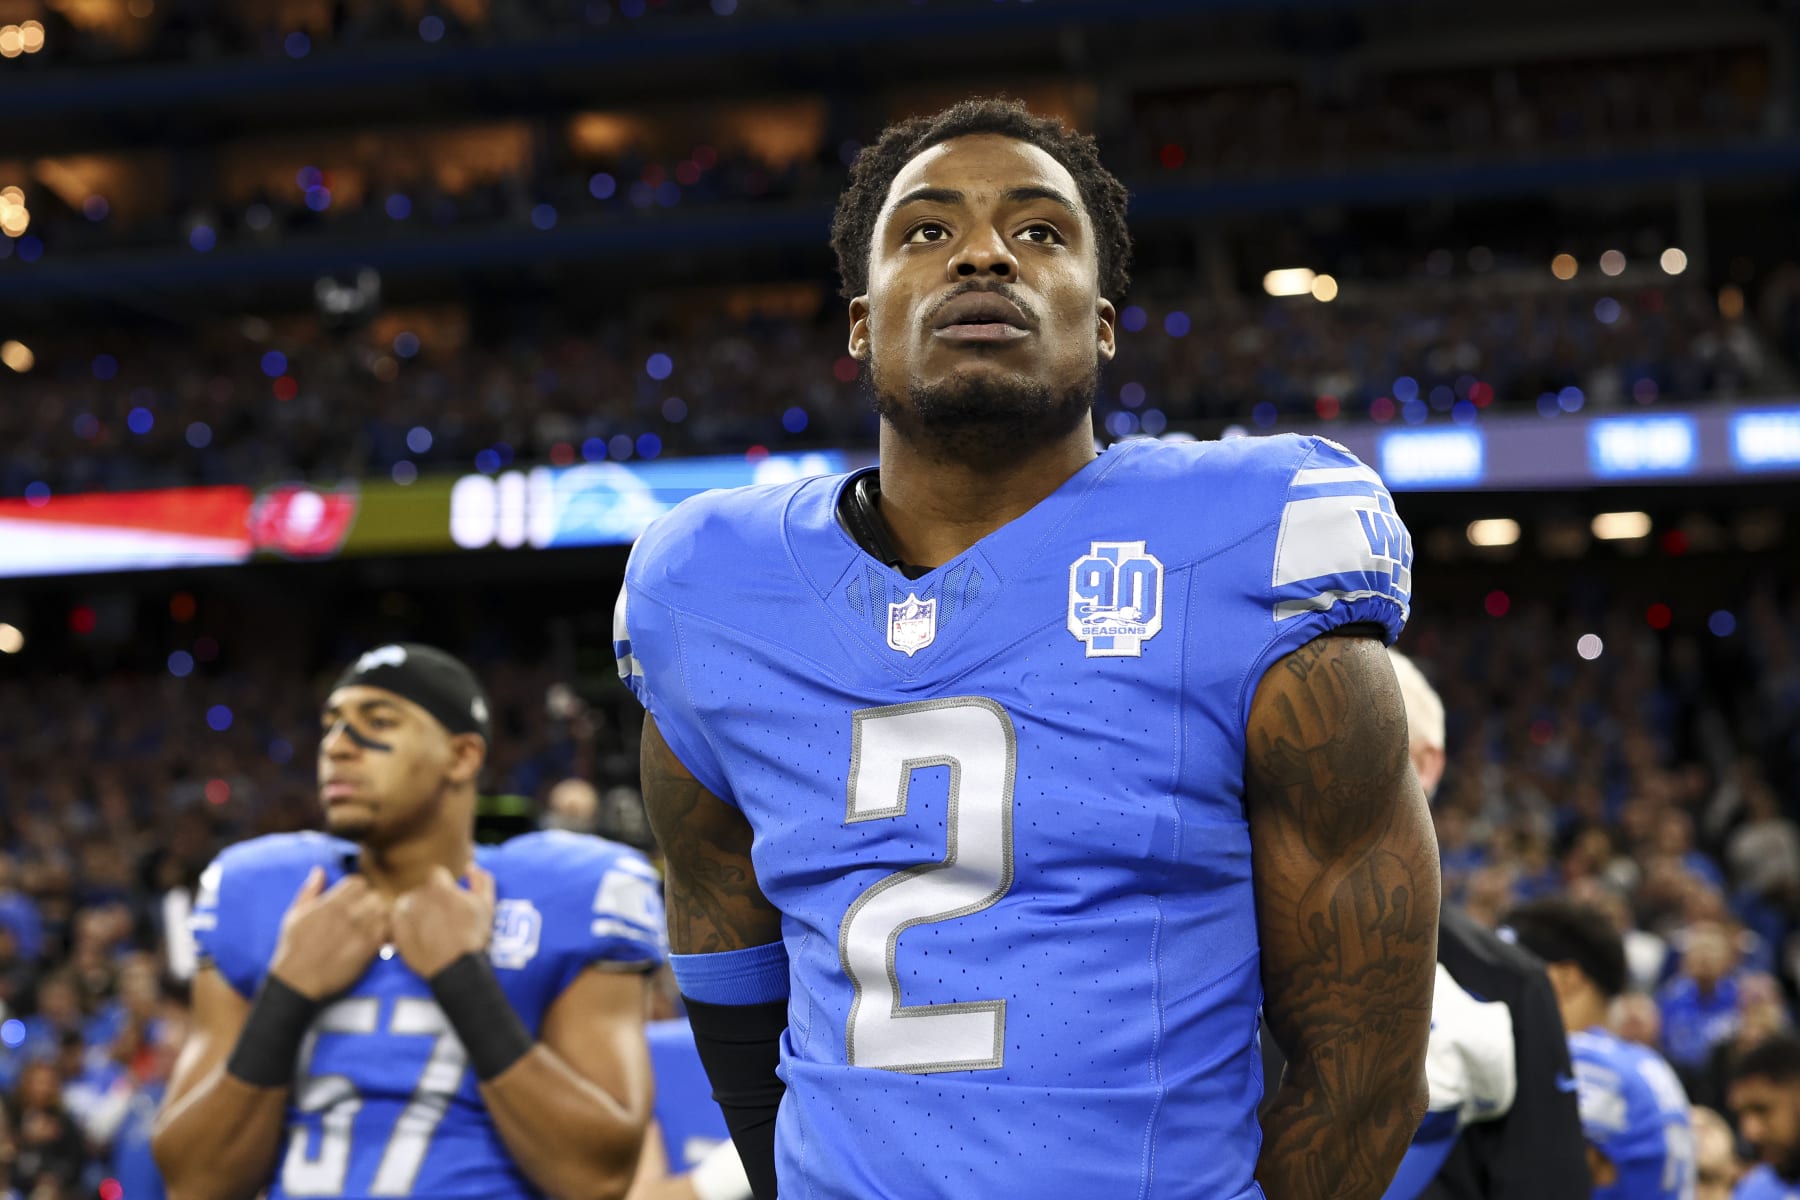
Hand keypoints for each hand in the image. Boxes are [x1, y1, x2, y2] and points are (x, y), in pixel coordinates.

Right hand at [269, 867, 392, 1000]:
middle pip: (373, 895)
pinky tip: (374, 940)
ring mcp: (358, 931)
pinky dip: (384, 933)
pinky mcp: (367, 949)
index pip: (358, 883)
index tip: (353, 902)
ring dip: (379, 917)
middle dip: (369, 903)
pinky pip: (386, 931)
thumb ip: (309, 891)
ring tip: (369, 927)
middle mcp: (346, 915)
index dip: (357, 891)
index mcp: (329, 904)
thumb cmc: (292, 949)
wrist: (297, 981)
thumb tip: (319, 870)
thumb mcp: (294, 915)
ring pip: (383, 911)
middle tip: (363, 916)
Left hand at [392, 864, 495, 979]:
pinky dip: (404, 921)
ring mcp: (405, 914)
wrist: (456, 968)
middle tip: (442, 915)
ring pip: (408, 902)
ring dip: (417, 908)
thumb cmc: (473, 935)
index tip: (450, 897)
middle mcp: (419, 897)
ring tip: (429, 924)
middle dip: (431, 898)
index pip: (436, 873)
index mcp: (439, 887)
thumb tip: (470, 867)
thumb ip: (481, 880)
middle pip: (422, 889)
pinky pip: (396, 918)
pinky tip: (416, 931)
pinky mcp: (396, 931)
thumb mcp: (487, 905)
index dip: (445, 884)